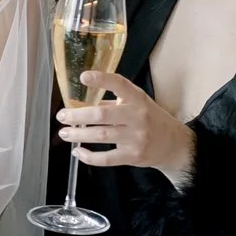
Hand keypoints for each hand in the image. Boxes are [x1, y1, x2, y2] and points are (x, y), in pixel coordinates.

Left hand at [57, 71, 195, 182]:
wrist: (173, 144)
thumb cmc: (150, 119)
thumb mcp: (137, 104)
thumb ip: (113, 102)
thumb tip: (81, 102)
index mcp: (138, 99)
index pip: (119, 84)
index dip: (101, 80)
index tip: (83, 77)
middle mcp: (137, 116)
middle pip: (102, 114)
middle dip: (78, 115)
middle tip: (62, 116)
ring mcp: (136, 137)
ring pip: (101, 136)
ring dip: (79, 134)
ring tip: (64, 133)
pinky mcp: (132, 156)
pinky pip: (106, 158)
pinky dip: (89, 156)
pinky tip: (78, 152)